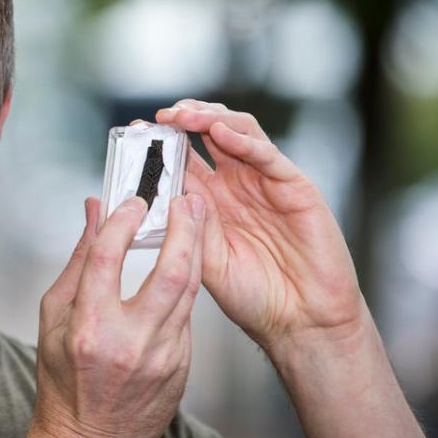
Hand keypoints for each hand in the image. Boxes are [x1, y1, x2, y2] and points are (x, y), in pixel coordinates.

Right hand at [23, 193, 205, 437]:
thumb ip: (77, 261)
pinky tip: (181, 270)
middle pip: (170, 272)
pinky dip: (183, 289)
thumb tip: (93, 214)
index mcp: (88, 328)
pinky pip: (186, 318)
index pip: (106, 259)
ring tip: (192, 223)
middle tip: (186, 202)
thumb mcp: (53, 317)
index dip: (121, 223)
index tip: (131, 203)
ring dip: (193, 251)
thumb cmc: (65, 379)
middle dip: (184, 229)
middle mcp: (129, 343)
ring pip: (188, 292)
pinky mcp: (181, 368)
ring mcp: (162, 359)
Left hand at [156, 100, 363, 352]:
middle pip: (210, 134)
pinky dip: (242, 140)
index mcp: (212, 200)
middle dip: (184, 118)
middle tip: (160, 117)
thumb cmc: (253, 297)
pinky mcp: (295, 188)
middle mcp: (238, 185)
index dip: (162, 142)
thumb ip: (188, 226)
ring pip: (239, 132)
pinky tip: (219, 132)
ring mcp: (266, 183)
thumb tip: (162, 191)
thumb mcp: (206, 260)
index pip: (184, 158)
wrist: (300, 322)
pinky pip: (268, 156)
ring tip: (184, 116)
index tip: (136, 132)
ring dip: (209, 118)